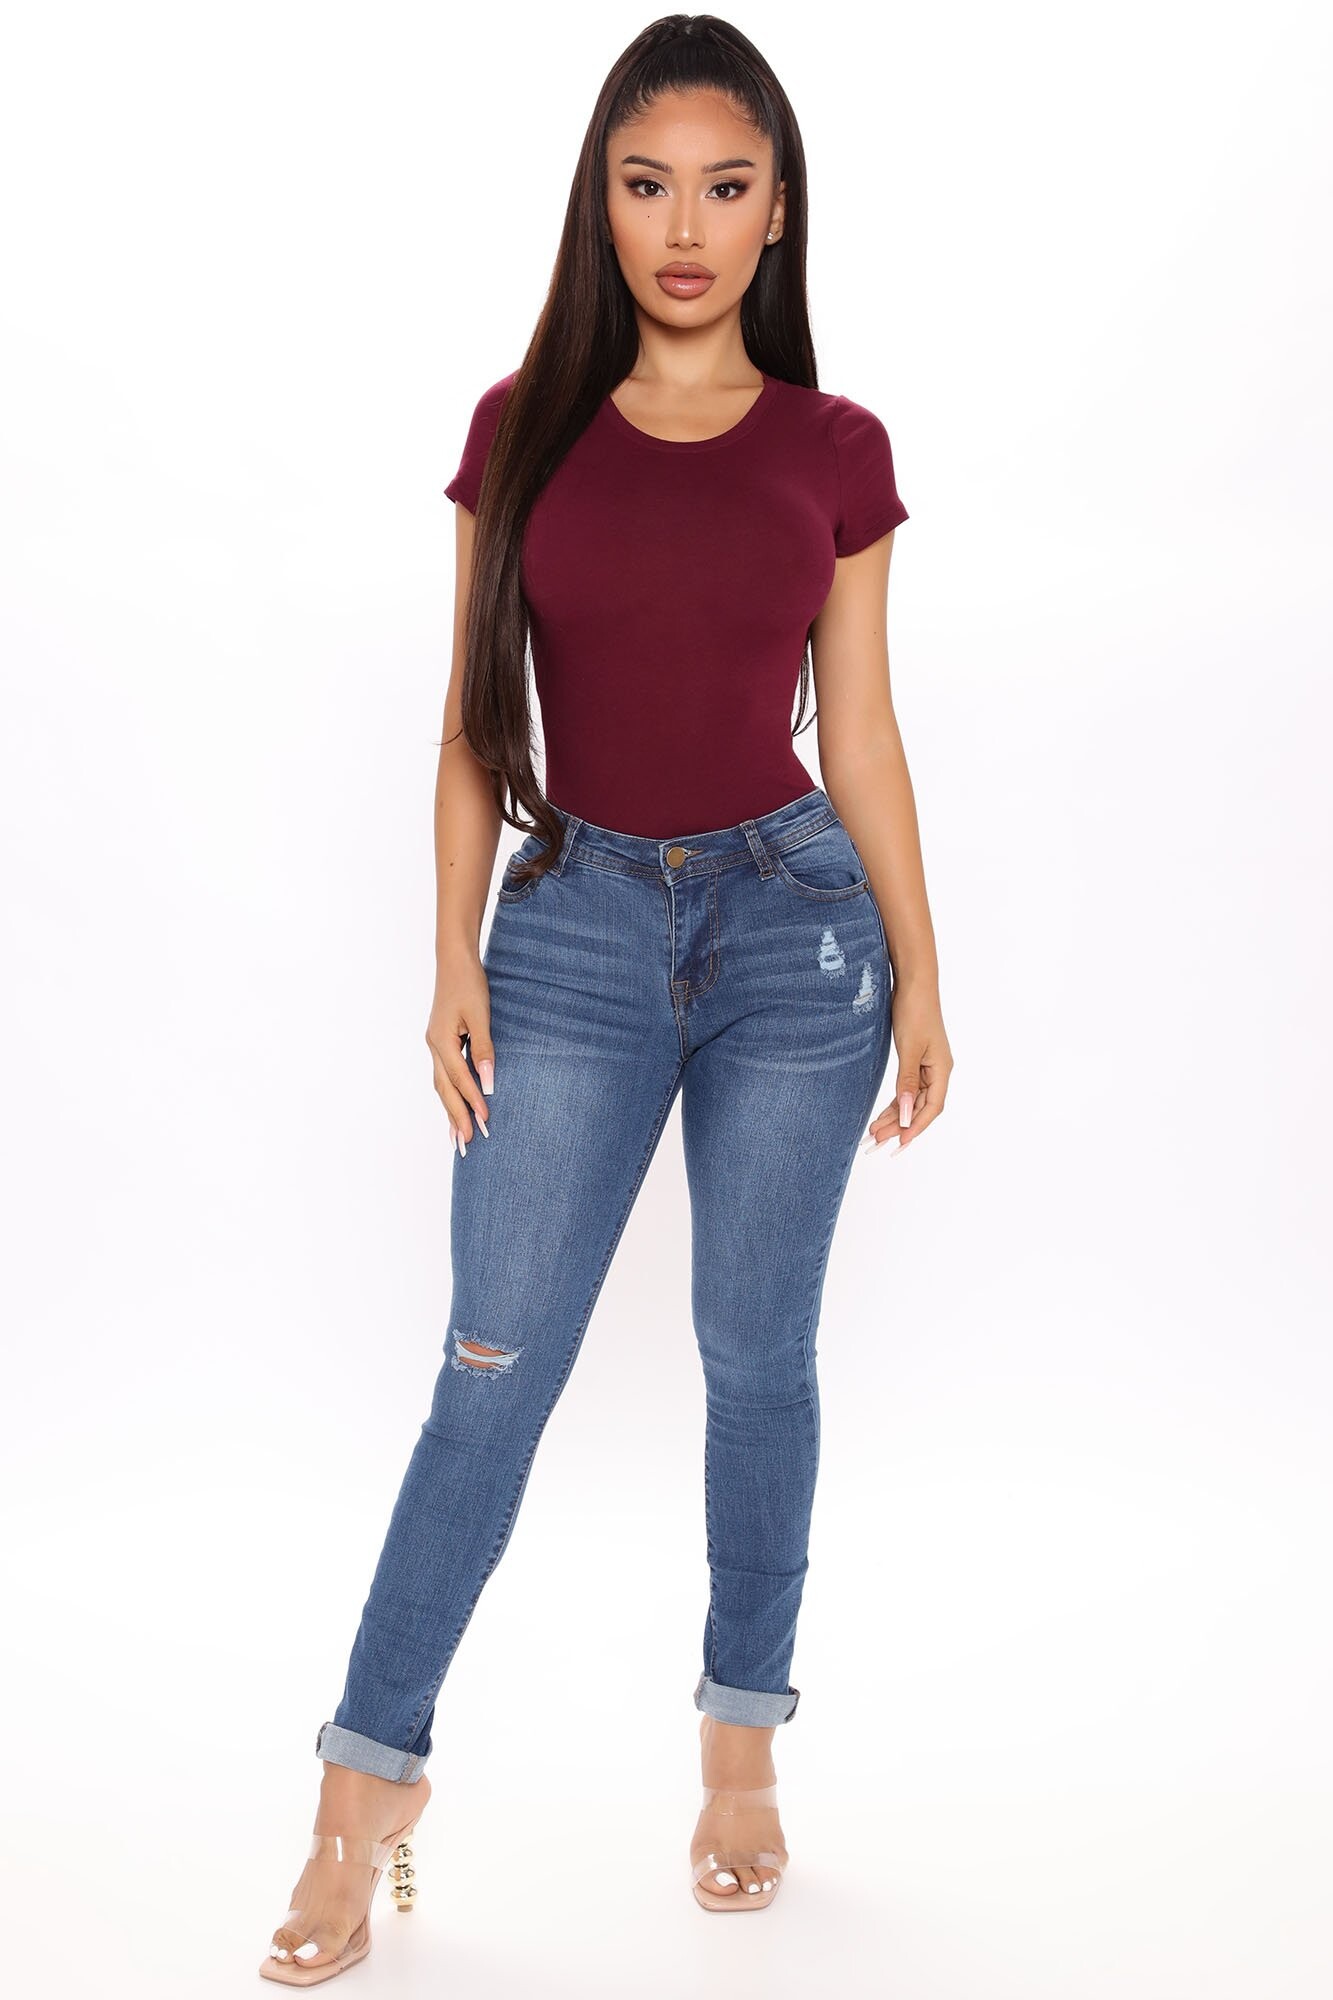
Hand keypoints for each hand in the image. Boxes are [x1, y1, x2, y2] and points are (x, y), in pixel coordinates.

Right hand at [425, 950, 494, 1154]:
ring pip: (441, 1085)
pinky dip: (450, 1094)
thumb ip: (484, 1049)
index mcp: (441, 1041)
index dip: (472, 1102)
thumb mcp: (480, 1016)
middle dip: (456, 1117)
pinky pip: (444, 1075)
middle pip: (444, 1090)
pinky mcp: (441, 1042)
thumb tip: (488, 1082)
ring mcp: (435, 1045)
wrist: (454, 961)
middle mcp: (434, 1046)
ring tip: (458, 1137)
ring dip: (450, 1111)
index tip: (485, 1123)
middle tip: (467, 1145)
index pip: (459, 1079)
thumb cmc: (469, 984)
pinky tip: (456, 1106)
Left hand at [862, 982, 952, 1156]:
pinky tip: (882, 1114)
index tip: (898, 1143)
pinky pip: (906, 1088)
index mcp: (942, 1070)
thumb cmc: (915, 1011)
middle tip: (876, 1141)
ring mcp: (927, 1066)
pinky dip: (894, 1102)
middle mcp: (937, 1071)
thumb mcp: (910, 1048)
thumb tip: (904, 1113)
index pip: (931, 1108)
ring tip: (874, 1132)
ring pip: (911, 1100)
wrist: (913, 983)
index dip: (915, 1127)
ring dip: (894, 1116)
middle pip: (920, 1107)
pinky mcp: (915, 1060)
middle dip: (899, 1125)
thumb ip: (907, 1082)